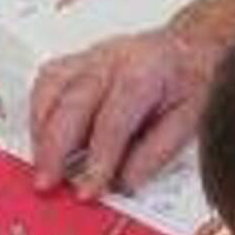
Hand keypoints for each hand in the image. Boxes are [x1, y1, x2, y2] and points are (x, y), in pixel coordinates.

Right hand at [30, 28, 220, 197]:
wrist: (194, 45)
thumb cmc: (193, 79)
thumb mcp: (191, 119)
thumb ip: (156, 152)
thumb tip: (124, 181)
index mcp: (145, 73)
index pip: (112, 122)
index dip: (97, 160)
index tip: (87, 190)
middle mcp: (112, 60)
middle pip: (72, 103)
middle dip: (54, 149)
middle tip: (47, 183)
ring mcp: (92, 57)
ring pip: (50, 86)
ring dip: (40, 129)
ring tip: (41, 163)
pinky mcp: (79, 60)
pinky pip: (48, 80)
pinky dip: (39, 109)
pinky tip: (42, 134)